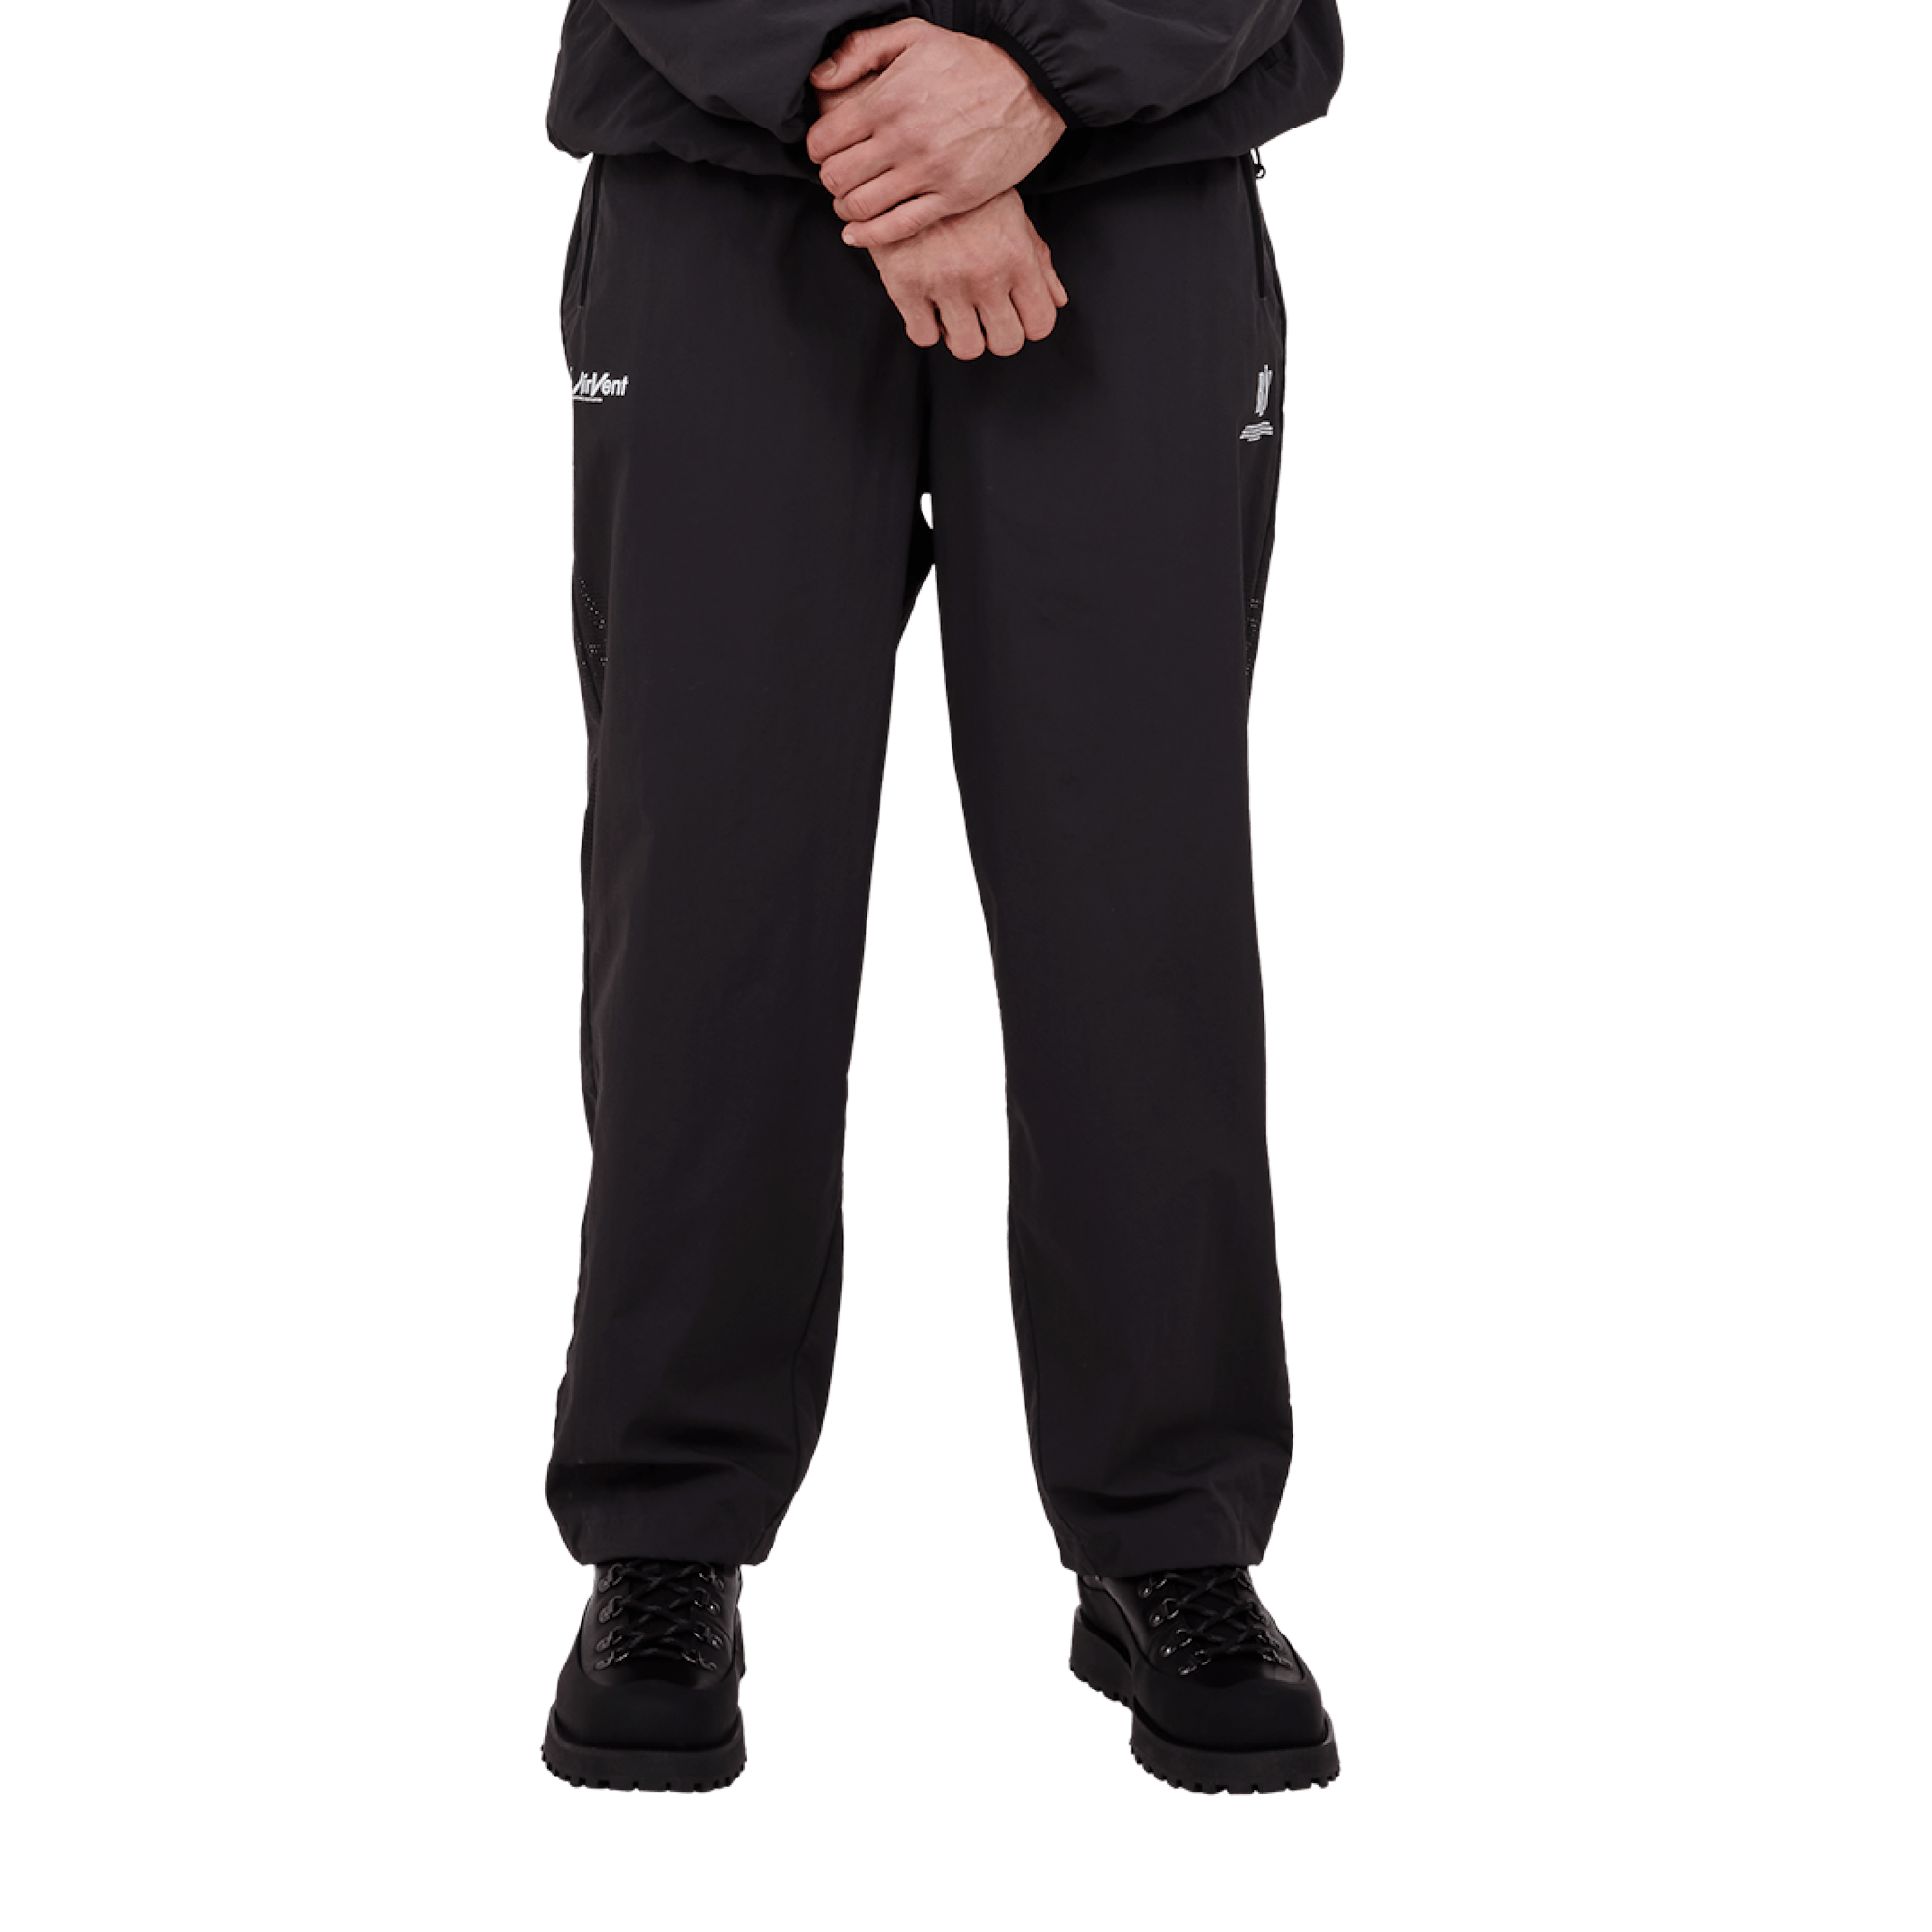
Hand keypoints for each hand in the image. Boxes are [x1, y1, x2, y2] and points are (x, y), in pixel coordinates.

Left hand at [806, 19, 1065, 248]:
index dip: (817, 149)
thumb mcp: (914, 36)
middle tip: (841, 176)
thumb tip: (818, 79)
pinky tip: (856, 234)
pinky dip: (869, 236)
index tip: (827, 150)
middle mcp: (903, 139)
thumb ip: (861, 50)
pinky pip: (898, 227)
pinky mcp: (952, 198)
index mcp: (886, 100)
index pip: (823, 140)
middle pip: (837, 177)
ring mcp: (928, 172)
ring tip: (851, 201)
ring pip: (861, 206)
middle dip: (830, 180)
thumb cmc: (972, 62)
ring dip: (846, 208)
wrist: (1032, 88)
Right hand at [866, 187, 1068, 360]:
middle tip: (985, 315)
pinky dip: (926, 326)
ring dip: (963, 334)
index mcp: (1016, 254)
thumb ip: (1038, 259)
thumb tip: (1058, 300)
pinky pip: (923, 337)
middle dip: (998, 333)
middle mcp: (984, 273)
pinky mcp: (905, 286)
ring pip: (967, 348)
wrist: (904, 161)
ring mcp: (944, 282)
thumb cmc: (964, 189)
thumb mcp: (1011, 213)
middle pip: (1007, 343)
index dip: (1030, 324)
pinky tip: (928, 303)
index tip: (1016, 314)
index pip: (1040, 323)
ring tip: (955, 310)